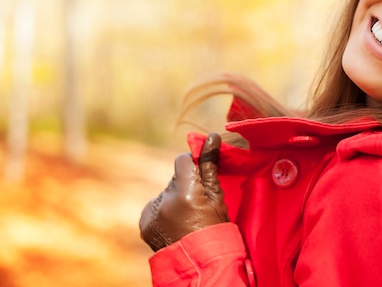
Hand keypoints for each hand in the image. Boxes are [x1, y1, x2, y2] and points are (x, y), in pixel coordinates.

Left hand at [139, 133, 228, 251]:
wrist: (202, 265)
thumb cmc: (217, 229)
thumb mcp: (218, 197)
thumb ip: (210, 165)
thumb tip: (212, 136)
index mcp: (186, 192)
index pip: (182, 160)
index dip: (193, 166)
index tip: (201, 178)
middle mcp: (165, 200)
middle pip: (174, 178)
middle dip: (185, 186)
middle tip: (198, 205)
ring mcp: (152, 213)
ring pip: (165, 193)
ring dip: (174, 199)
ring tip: (187, 218)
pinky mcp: (144, 222)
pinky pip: (154, 207)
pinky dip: (163, 211)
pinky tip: (175, 224)